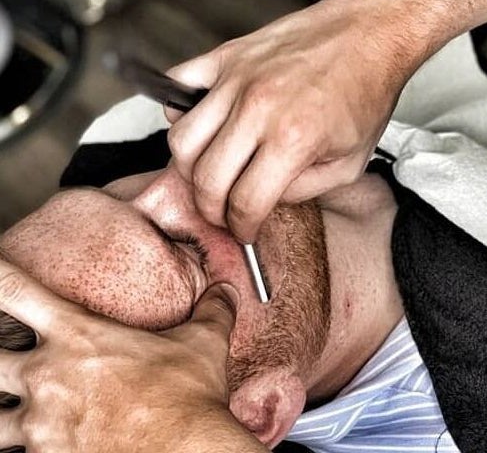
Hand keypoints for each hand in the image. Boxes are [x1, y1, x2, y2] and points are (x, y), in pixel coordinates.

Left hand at [0, 260, 263, 452]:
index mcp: (79, 335)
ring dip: (1, 413)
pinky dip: (21, 445)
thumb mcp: (204, 343)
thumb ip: (210, 311)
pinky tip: (37, 443)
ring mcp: (40, 422)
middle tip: (6, 358)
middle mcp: (47, 374)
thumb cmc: (189, 398)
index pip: (14, 289)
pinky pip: (12, 451)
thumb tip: (224, 292)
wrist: (186, 452)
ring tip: (10, 414)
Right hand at [165, 0, 414, 241]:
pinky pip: (177, 83)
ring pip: (182, 138)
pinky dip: (177, 108)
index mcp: (293, 140)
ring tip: (212, 172)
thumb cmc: (365, 94)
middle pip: (205, 178)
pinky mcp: (227, 54)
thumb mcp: (351, 162)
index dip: (242, 228)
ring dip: (191, 166)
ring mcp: (237, 78)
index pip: (244, 203)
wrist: (369, 34)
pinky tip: (202, 122)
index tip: (244, 231)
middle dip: (211, 209)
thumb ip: (303, 190)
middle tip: (222, 212)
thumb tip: (263, 200)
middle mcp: (258, 109)